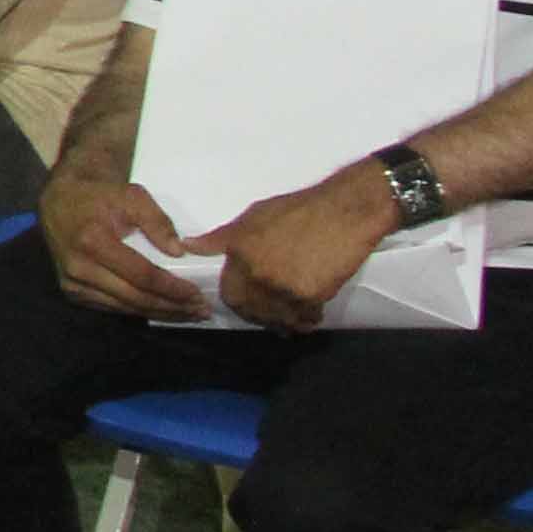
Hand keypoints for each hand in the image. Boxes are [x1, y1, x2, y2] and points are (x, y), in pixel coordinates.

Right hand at [44, 160, 213, 322]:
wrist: (59, 201)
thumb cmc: (99, 196)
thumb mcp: (132, 196)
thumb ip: (157, 222)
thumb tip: (179, 252)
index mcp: (93, 241)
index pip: (141, 275)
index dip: (172, 288)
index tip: (197, 293)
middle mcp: (79, 267)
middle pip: (135, 297)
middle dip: (171, 306)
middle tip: (200, 310)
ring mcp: (72, 283)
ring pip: (124, 307)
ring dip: (159, 313)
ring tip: (187, 313)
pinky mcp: (71, 292)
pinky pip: (111, 307)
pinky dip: (139, 310)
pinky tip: (160, 309)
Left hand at [192, 165, 404, 332]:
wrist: (344, 211)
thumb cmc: (299, 209)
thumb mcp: (254, 216)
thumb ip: (222, 237)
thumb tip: (188, 246)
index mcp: (239, 252)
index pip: (229, 293)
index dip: (239, 301)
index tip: (249, 302)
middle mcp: (256, 272)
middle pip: (251, 310)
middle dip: (261, 315)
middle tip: (273, 313)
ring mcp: (281, 287)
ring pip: (278, 318)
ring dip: (285, 321)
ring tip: (294, 317)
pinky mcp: (309, 296)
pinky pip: (304, 318)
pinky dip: (308, 319)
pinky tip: (312, 314)